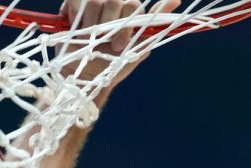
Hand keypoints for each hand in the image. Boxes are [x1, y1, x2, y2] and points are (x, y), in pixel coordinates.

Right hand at [59, 0, 180, 87]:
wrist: (86, 77)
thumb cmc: (113, 64)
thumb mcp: (137, 48)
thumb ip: (153, 26)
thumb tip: (176, 0)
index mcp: (128, 12)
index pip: (133, 6)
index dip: (125, 27)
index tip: (119, 47)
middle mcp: (112, 4)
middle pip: (114, 1)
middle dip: (108, 27)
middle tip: (104, 45)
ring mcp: (93, 3)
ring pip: (95, 1)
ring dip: (91, 25)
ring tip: (88, 41)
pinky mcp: (74, 3)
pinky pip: (77, 0)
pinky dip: (76, 15)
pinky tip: (76, 28)